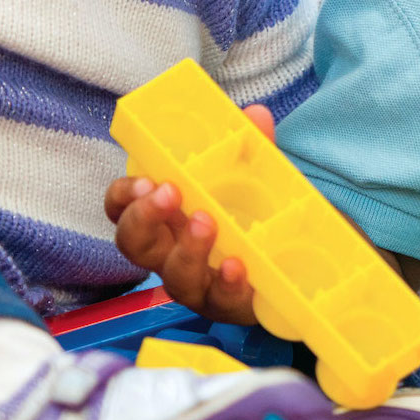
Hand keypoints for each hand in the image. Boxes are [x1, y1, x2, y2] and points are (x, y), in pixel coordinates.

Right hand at [106, 103, 275, 323]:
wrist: (296, 265)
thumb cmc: (255, 217)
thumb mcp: (254, 177)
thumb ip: (251, 147)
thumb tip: (256, 115)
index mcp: (167, 218)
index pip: (124, 208)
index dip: (123, 196)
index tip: (143, 181)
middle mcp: (171, 252)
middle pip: (134, 244)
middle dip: (143, 218)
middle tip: (167, 193)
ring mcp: (198, 283)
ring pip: (173, 277)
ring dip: (185, 249)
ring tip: (206, 222)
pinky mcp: (228, 304)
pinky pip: (220, 300)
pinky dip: (225, 283)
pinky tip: (235, 265)